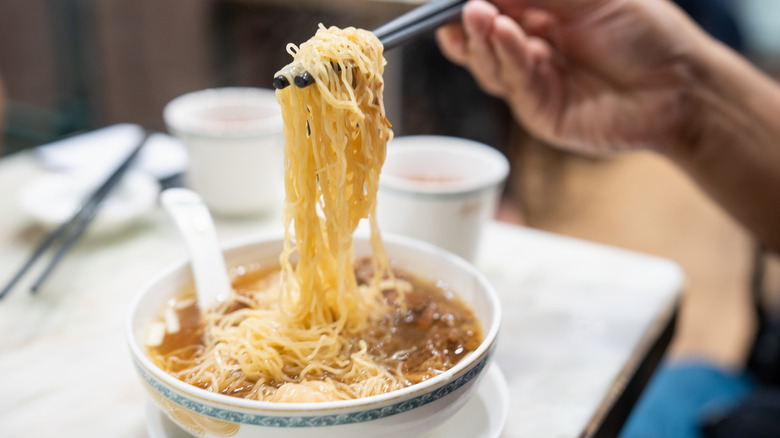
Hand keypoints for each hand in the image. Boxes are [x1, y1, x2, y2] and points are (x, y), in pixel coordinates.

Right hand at [436, 0, 709, 154]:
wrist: (681, 87)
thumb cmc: (646, 33)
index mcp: (542, 16)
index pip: (494, 7)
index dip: (471, 2)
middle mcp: (532, 49)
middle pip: (482, 38)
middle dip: (468, 22)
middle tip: (465, 7)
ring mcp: (533, 82)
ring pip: (490, 64)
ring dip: (481, 38)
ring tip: (479, 14)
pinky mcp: (539, 112)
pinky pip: (515, 83)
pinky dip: (507, 57)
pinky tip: (505, 33)